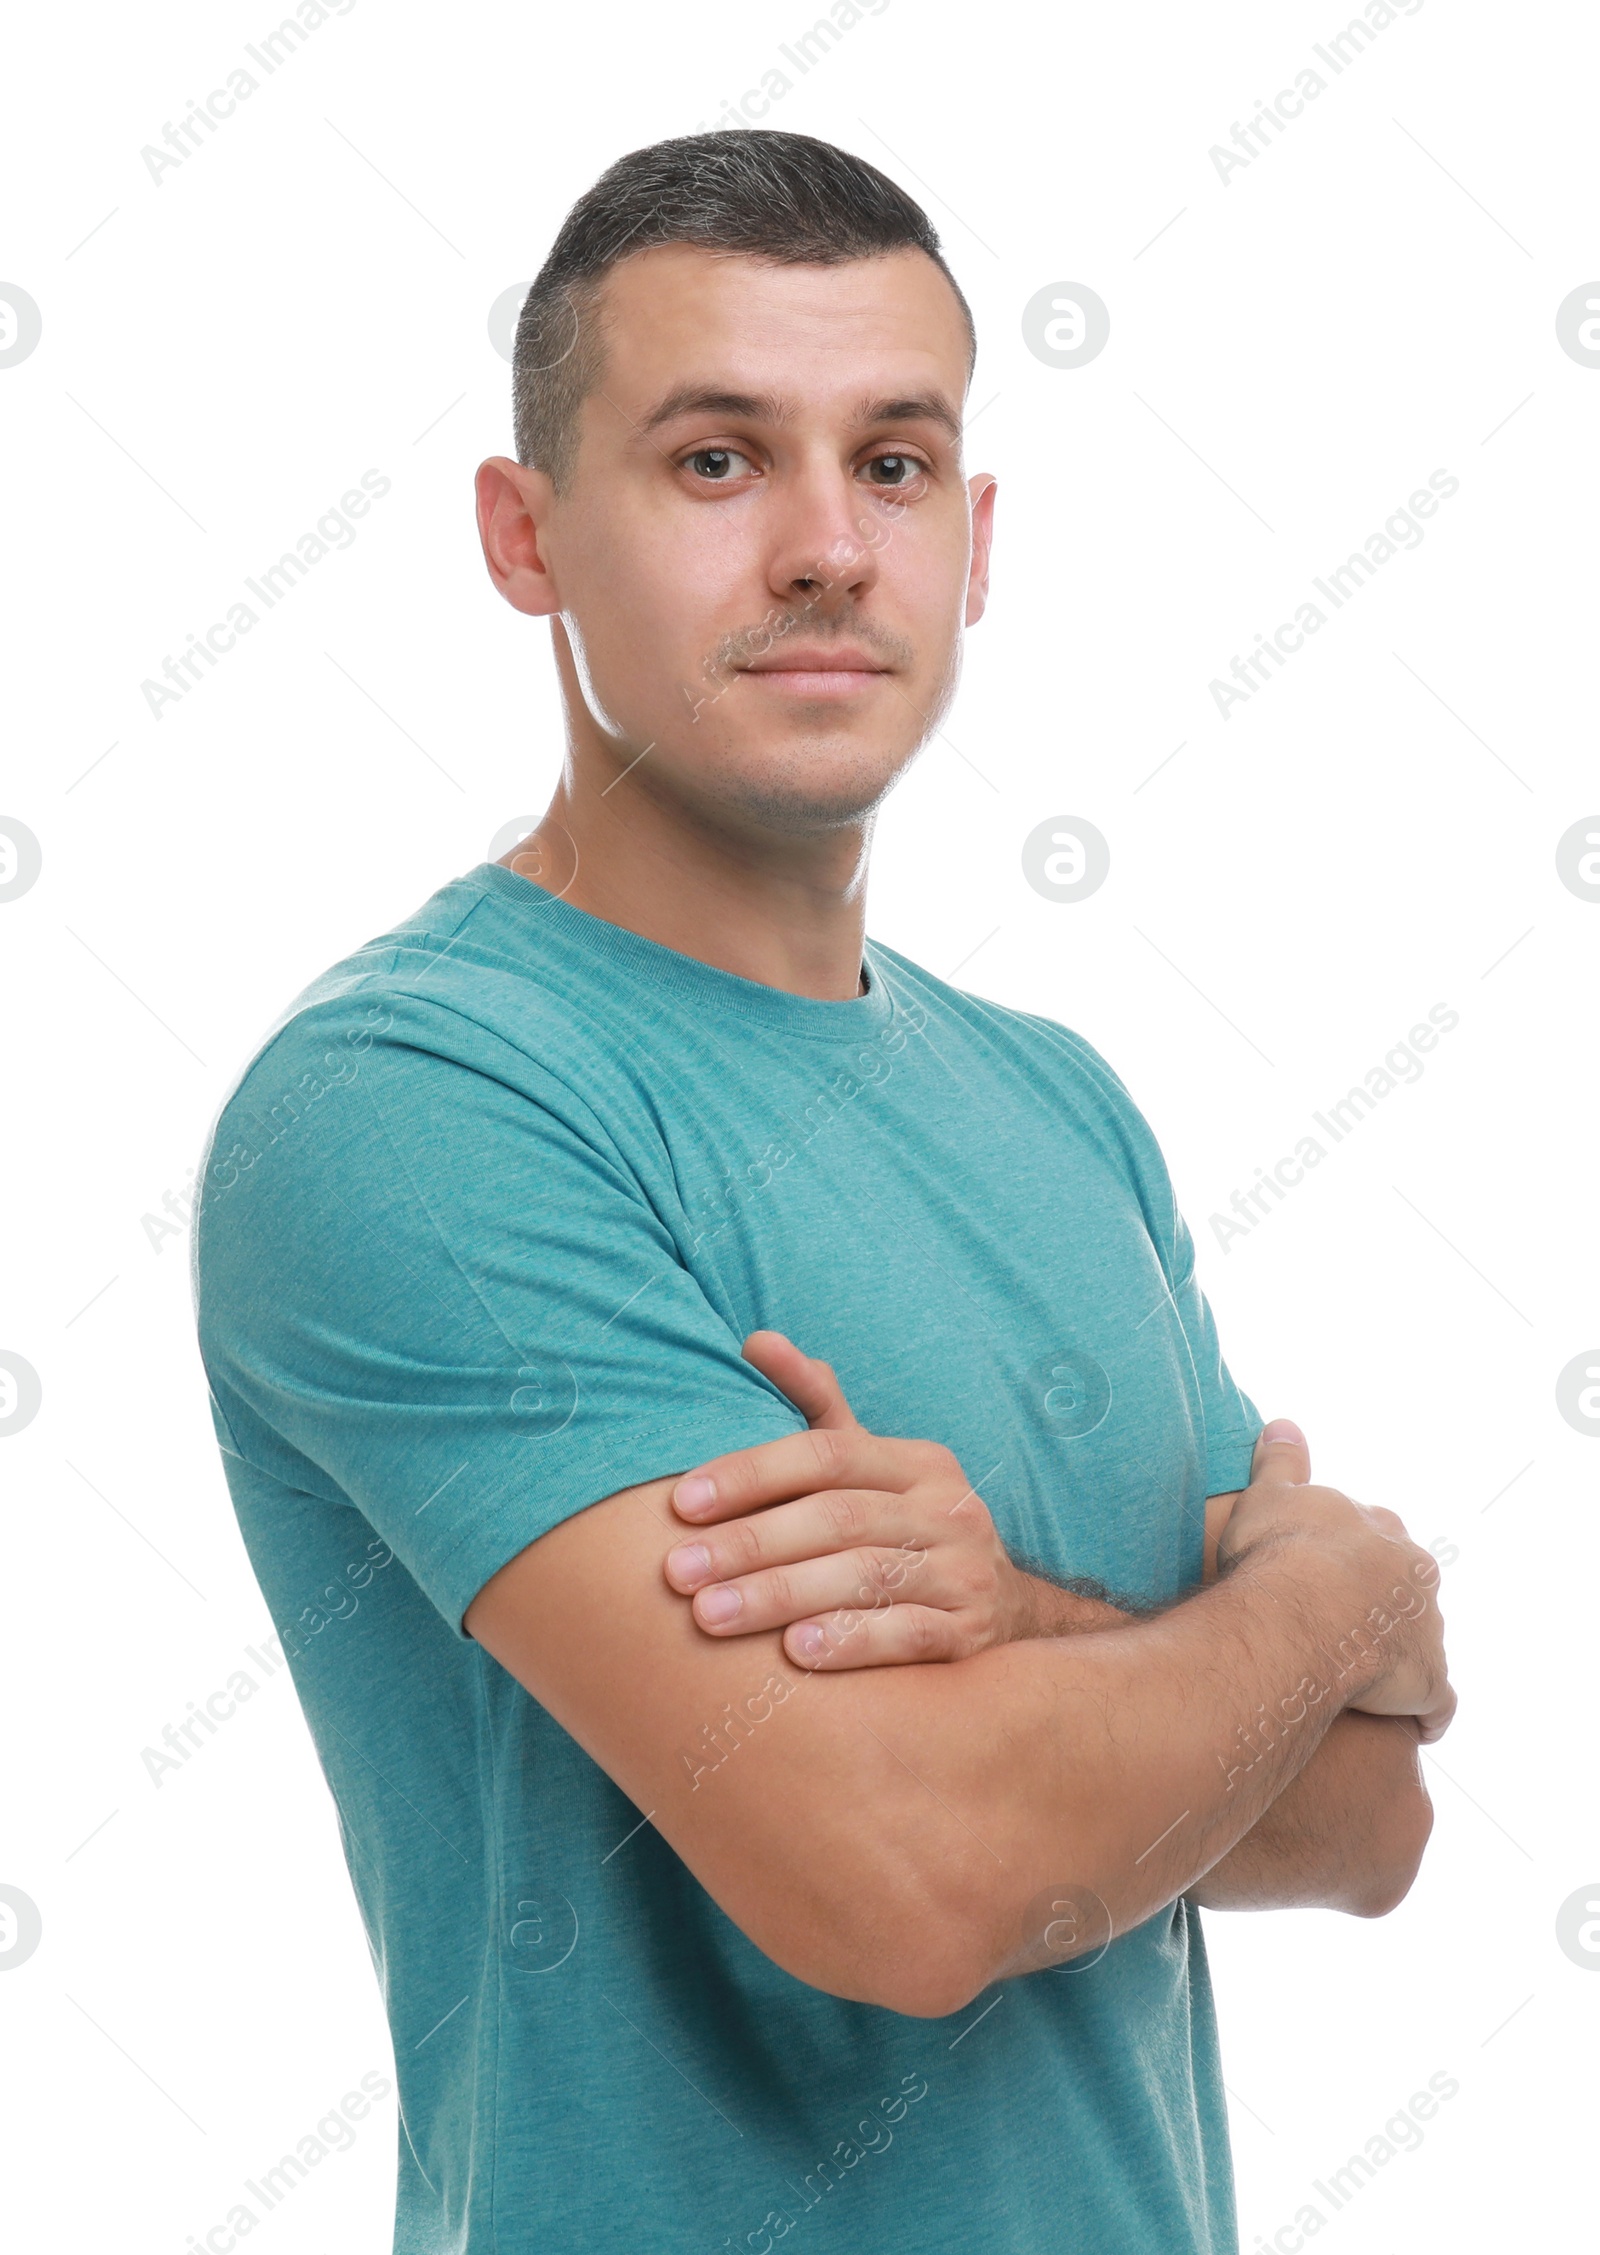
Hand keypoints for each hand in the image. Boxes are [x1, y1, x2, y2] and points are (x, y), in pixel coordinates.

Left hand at [663, 1331, 1035, 1668]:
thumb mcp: (871, 1466)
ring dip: (782, 1596)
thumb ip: (816, 1405)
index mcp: (916, 1462)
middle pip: (838, 1518)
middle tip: (679, 1572)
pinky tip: (795, 1653)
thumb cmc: (905, 1528)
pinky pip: (909, 1635)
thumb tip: (756, 1340)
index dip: (750, 1474)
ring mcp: (964, 1573)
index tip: (680, 1504)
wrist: (1004, 1611)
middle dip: (751, 1544)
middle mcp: (947, 1510)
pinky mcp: (972, 1635)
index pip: (826, 1454)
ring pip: (866, 1577)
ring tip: (712, 1615)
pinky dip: (851, 1641)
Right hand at [1217, 1418, 1455, 1742]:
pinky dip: (1426, 1716)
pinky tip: (1407, 1726)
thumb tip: (1284, 1424)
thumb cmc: (1279, 1551)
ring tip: (1363, 1679)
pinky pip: (1436, 1706)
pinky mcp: (1429, 1684)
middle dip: (1386, 1605)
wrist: (1299, 1613)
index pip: (1379, 1541)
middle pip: (1410, 1591)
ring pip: (1423, 1644)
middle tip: (1342, 1626)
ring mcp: (1427, 1632)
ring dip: (1402, 1659)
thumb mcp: (1271, 1495)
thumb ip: (1282, 1462)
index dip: (1350, 1559)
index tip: (1321, 1574)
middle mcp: (1416, 1578)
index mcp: (1384, 1532)